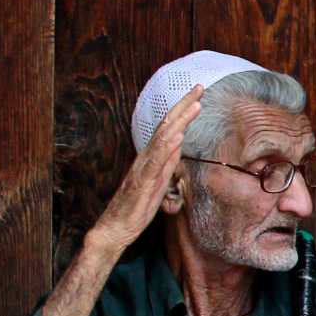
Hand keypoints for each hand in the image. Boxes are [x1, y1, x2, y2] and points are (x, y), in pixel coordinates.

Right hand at [90, 85, 202, 254]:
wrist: (115, 228)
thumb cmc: (136, 208)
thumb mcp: (159, 183)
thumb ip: (168, 164)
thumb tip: (178, 145)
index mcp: (151, 158)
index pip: (169, 129)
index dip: (183, 111)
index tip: (198, 95)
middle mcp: (146, 158)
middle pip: (167, 126)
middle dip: (184, 106)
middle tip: (200, 87)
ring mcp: (143, 168)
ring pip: (162, 139)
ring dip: (179, 121)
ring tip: (195, 104)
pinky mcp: (142, 183)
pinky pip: (155, 163)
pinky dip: (166, 148)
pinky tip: (177, 137)